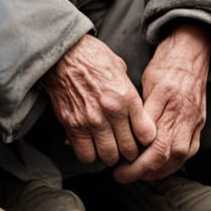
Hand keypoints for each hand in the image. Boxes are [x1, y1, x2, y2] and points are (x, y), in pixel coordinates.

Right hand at [43, 34, 156, 165]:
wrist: (64, 53)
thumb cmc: (94, 58)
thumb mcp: (121, 70)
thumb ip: (129, 94)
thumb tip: (136, 113)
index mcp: (126, 96)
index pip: (146, 134)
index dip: (145, 140)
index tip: (140, 137)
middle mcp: (111, 112)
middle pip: (128, 150)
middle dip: (129, 151)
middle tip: (125, 145)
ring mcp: (91, 121)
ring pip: (108, 156)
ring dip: (110, 154)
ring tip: (107, 146)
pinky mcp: (72, 126)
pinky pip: (86, 155)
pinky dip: (90, 153)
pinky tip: (91, 144)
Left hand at [113, 21, 210, 183]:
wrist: (191, 52)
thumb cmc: (165, 64)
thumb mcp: (147, 81)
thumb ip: (142, 110)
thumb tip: (128, 136)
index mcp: (167, 101)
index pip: (152, 143)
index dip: (135, 161)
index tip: (119, 168)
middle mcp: (183, 114)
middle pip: (166, 154)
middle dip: (143, 171)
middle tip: (124, 176)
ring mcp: (194, 120)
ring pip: (179, 157)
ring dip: (159, 171)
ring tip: (140, 175)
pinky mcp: (199, 122)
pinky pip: (190, 150)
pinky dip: (174, 163)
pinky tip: (161, 166)